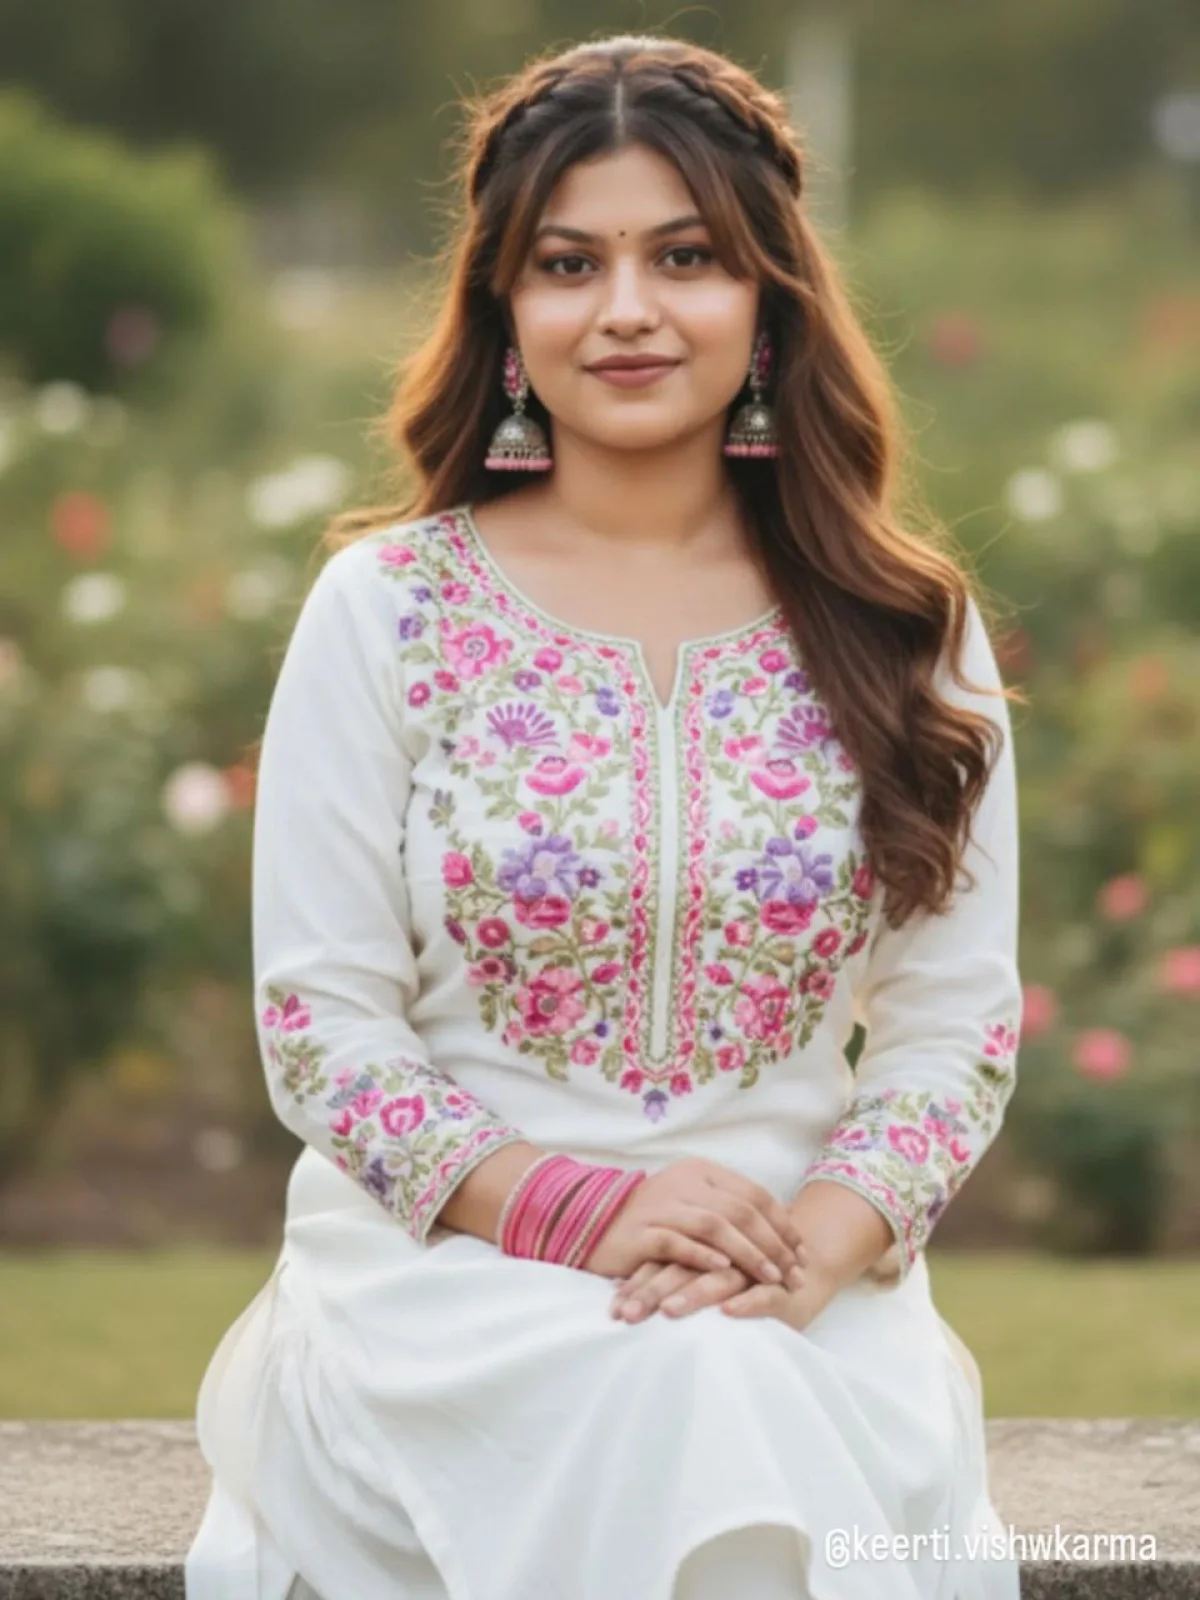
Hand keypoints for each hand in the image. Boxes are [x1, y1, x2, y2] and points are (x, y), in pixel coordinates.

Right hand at [582, 1157, 807, 1289]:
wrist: (591, 1221)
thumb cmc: (651, 1219)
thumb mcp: (691, 1204)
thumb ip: (726, 1210)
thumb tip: (776, 1230)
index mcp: (701, 1172)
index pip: (754, 1194)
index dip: (783, 1224)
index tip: (803, 1254)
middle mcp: (684, 1183)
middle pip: (741, 1210)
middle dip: (774, 1244)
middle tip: (795, 1274)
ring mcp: (661, 1205)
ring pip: (715, 1225)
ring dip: (748, 1253)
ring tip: (770, 1277)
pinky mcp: (641, 1232)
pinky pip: (677, 1241)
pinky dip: (702, 1254)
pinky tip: (722, 1268)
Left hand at [611, 1248, 837, 1332]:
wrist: (800, 1262)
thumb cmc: (740, 1273)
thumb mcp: (702, 1271)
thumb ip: (666, 1273)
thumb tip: (615, 1296)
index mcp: (698, 1247)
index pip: (660, 1262)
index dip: (636, 1283)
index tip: (613, 1308)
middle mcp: (721, 1254)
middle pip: (681, 1269)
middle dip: (652, 1293)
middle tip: (628, 1315)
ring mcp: (751, 1269)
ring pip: (719, 1279)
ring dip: (693, 1294)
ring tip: (669, 1311)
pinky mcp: (780, 1286)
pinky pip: (764, 1293)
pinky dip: (747, 1301)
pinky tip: (729, 1312)